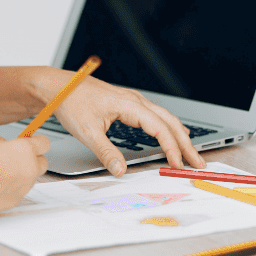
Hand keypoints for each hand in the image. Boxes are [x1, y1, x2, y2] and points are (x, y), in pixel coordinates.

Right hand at [0, 136, 49, 210]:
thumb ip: (4, 146)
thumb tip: (5, 145)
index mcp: (25, 149)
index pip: (45, 143)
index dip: (37, 143)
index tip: (32, 144)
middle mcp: (30, 168)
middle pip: (43, 163)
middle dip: (33, 161)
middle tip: (18, 160)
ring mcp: (25, 185)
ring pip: (31, 178)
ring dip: (22, 176)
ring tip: (1, 175)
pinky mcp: (17, 199)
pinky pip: (19, 191)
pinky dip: (12, 189)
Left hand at [44, 72, 203, 175]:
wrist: (59, 85)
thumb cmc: (71, 102)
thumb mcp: (87, 131)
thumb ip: (106, 152)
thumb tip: (120, 170)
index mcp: (129, 104)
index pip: (160, 128)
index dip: (172, 147)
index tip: (177, 164)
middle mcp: (135, 100)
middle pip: (170, 122)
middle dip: (186, 144)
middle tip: (197, 163)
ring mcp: (134, 101)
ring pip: (166, 118)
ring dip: (180, 136)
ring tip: (190, 153)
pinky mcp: (129, 104)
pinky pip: (157, 116)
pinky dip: (169, 128)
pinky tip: (173, 135)